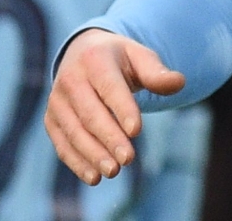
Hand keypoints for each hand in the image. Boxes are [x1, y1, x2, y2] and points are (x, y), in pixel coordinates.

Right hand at [45, 29, 185, 184]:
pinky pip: (62, 144)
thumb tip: (179, 83)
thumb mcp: (139, 57)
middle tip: (128, 159)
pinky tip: (94, 177)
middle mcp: (70, 79)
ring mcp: (57, 101)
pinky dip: (77, 162)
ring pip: (74, 132)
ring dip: (93, 154)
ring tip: (113, 171)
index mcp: (95, 59)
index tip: (137, 131)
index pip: (110, 88)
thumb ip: (157, 73)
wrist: (83, 54)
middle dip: (109, 138)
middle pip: (90, 114)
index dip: (123, 109)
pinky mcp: (51, 120)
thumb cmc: (119, 60)